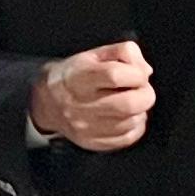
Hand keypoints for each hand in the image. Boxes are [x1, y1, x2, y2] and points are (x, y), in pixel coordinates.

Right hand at [31, 41, 154, 151]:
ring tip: (130, 101)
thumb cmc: (77, 74)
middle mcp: (81, 105)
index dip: (136, 73)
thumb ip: (124, 52)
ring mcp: (86, 127)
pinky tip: (128, 116)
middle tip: (141, 89)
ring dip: (140, 110)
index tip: (138, 73)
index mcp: (80, 77)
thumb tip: (145, 71)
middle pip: (128, 104)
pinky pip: (127, 138)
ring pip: (131, 122)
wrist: (49, 101)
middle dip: (145, 95)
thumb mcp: (96, 53)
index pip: (116, 75)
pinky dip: (135, 126)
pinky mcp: (92, 143)